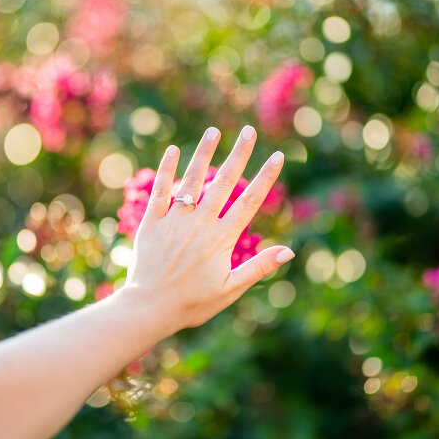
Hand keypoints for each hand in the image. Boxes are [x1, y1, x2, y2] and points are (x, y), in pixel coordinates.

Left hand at [122, 125, 294, 331]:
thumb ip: (258, 267)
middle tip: (249, 131)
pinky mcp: (152, 222)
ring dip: (204, 153)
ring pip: (192, 180)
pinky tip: (174, 150)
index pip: (249, 201)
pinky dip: (167, 170)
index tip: (276, 156)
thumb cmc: (192, 303)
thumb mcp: (231, 289)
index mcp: (221, 238)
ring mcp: (174, 220)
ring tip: (214, 131)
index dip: (264, 177)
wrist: (149, 308)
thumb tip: (288, 251)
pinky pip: (160, 191)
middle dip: (239, 154)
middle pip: (224, 182)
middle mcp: (200, 223)